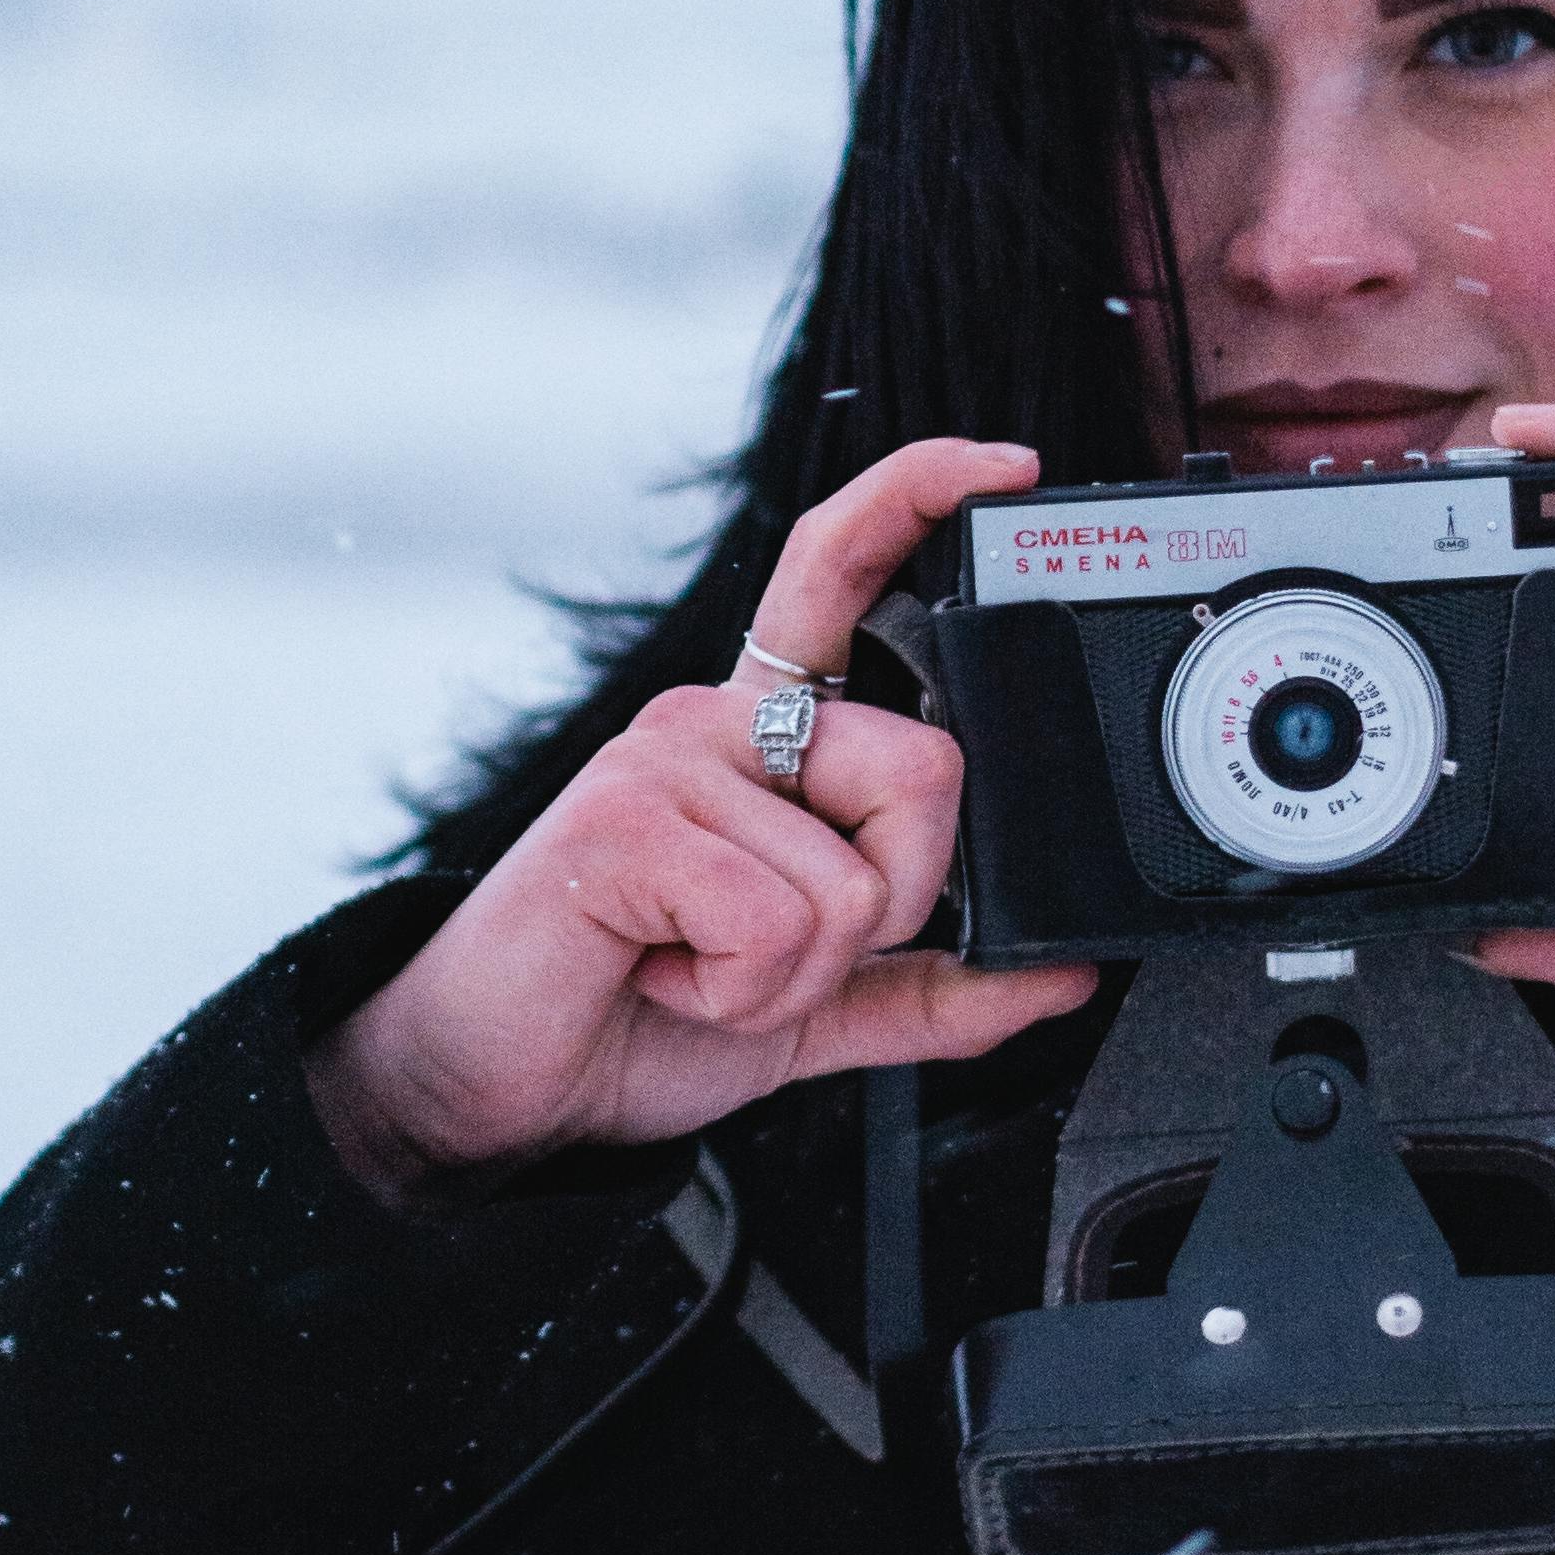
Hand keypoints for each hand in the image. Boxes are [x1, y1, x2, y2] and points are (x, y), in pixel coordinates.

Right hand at [304, 437, 1100, 1205]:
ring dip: (796, 978)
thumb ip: (935, 986)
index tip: (1005, 468)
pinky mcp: (622, 820)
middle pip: (923, 769)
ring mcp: (665, 756)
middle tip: (786, 950)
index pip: (842, 567)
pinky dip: (743, 994)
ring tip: (701, 973)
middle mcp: (717, 716)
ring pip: (854, 880)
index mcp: (766, 732)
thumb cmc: (635, 1016)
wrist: (495, 1086)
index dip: (921, 494)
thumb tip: (1058, 974)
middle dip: (893, 905)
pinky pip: (775, 922)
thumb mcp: (815, 1003)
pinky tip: (665, 977)